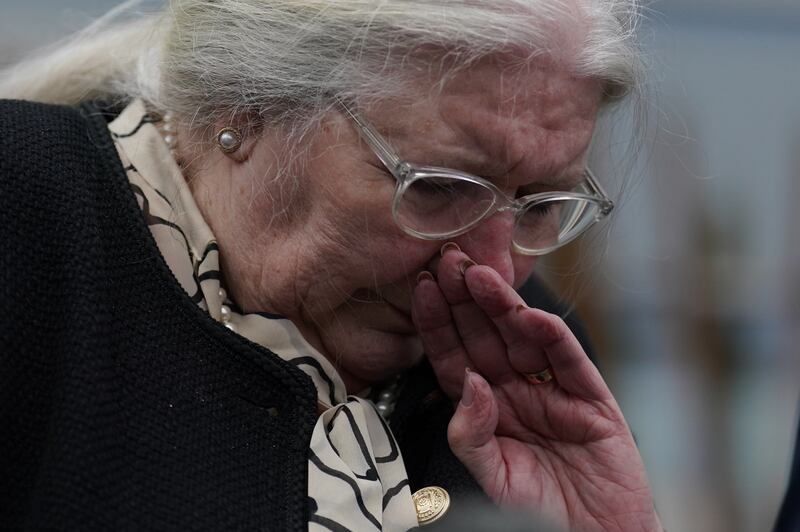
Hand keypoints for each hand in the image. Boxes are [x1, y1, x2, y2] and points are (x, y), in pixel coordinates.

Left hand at [410, 245, 660, 531]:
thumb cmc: (542, 511)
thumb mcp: (494, 477)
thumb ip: (471, 435)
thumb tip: (469, 385)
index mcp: (487, 405)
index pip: (454, 356)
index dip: (437, 322)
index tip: (423, 287)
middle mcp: (517, 390)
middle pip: (485, 336)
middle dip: (465, 298)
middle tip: (449, 260)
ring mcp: (554, 392)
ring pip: (523, 338)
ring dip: (502, 305)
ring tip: (480, 274)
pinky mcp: (592, 401)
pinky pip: (570, 361)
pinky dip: (552, 337)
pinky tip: (531, 315)